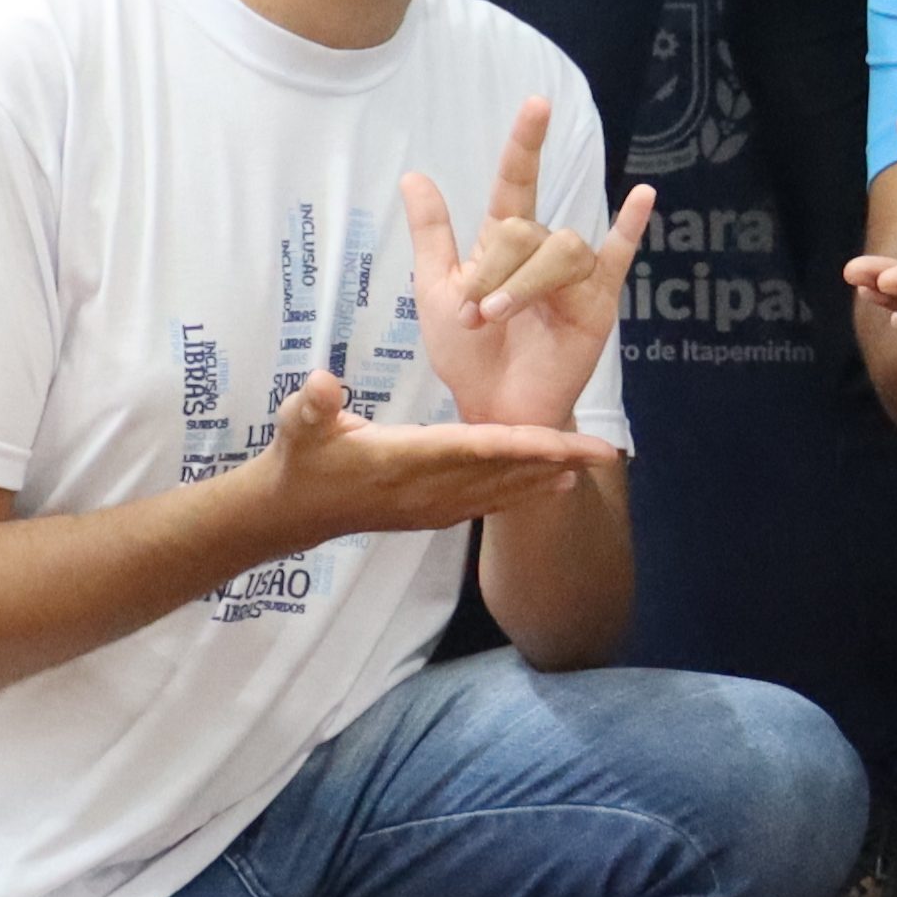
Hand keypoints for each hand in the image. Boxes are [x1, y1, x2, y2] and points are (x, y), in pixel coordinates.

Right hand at [247, 366, 621, 541]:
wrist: (290, 513)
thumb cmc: (298, 458)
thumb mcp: (298, 425)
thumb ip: (312, 406)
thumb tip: (323, 383)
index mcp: (406, 460)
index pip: (476, 449)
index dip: (524, 445)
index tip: (565, 444)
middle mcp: (429, 489)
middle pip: (505, 472)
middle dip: (556, 461)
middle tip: (606, 451)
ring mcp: (433, 506)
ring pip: (503, 490)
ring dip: (548, 476)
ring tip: (592, 463)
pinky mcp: (432, 512)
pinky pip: (489, 501)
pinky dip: (523, 492)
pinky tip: (552, 485)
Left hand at [405, 95, 651, 436]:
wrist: (493, 411)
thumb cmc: (467, 355)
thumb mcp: (435, 290)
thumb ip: (433, 233)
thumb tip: (414, 174)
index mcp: (502, 243)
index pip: (516, 182)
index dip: (525, 144)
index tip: (537, 104)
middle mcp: (541, 251)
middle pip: (526, 229)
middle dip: (494, 269)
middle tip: (472, 314)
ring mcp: (573, 276)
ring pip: (561, 250)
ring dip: (525, 282)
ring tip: (498, 316)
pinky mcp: (597, 304)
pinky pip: (619, 258)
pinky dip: (632, 228)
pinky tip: (643, 198)